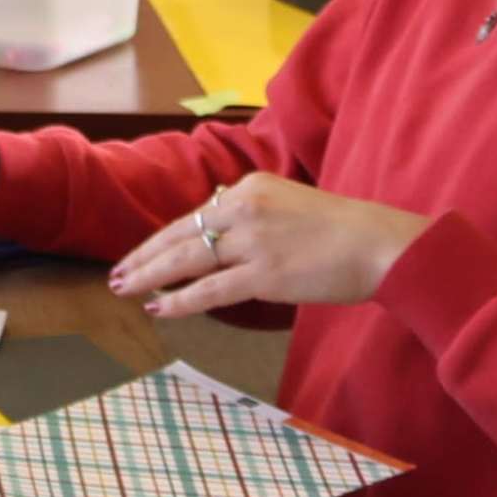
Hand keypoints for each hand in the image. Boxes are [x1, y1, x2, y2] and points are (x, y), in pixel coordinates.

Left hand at [109, 172, 429, 315]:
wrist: (379, 243)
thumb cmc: (340, 230)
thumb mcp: (287, 203)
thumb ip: (251, 212)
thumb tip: (215, 222)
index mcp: (248, 188)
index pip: (194, 215)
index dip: (162, 238)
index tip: (140, 253)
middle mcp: (243, 207)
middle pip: (180, 234)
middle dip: (144, 256)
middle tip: (117, 273)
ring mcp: (253, 241)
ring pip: (187, 260)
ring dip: (150, 276)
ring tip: (125, 289)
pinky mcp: (265, 274)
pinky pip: (210, 289)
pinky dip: (180, 299)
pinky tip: (159, 307)